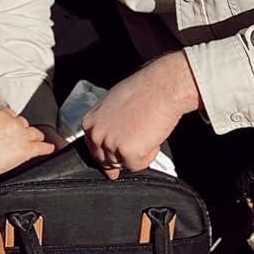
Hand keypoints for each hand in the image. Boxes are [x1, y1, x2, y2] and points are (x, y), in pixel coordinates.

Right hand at [0, 93, 55, 187]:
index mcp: (4, 114)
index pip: (11, 114)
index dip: (9, 121)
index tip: (7, 126)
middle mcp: (16, 124)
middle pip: (23, 123)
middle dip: (21, 128)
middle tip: (17, 136)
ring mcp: (23, 137)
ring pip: (35, 133)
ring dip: (36, 136)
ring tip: (37, 139)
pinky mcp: (28, 150)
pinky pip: (42, 147)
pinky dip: (47, 148)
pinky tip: (50, 148)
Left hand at [82, 53, 200, 179]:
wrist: (161, 88)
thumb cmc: (143, 91)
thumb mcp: (114, 104)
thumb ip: (109, 124)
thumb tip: (112, 140)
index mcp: (91, 122)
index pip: (93, 149)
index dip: (106, 156)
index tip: (114, 163)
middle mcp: (97, 134)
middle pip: (106, 161)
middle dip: (121, 158)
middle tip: (137, 148)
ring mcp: (110, 144)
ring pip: (123, 164)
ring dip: (137, 154)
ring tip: (147, 135)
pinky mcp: (127, 152)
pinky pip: (137, 166)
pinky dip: (147, 157)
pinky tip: (152, 140)